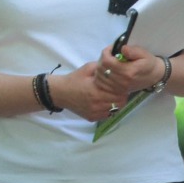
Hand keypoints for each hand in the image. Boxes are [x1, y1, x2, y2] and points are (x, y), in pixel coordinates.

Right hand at [49, 44, 167, 122]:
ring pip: (114, 110)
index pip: (119, 93)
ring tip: (112, 96)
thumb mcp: (89, 69)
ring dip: (116, 103)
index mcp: (97, 91)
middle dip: (122, 96)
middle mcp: (96, 104)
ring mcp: (94, 113)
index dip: (123, 88)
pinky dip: (108, 109)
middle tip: (119, 90)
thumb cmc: (75, 79)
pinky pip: (106, 115)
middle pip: (120, 103)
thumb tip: (116, 64)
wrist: (60, 93)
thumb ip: (103, 67)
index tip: (122, 84)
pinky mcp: (92, 118)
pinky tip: (105, 102)